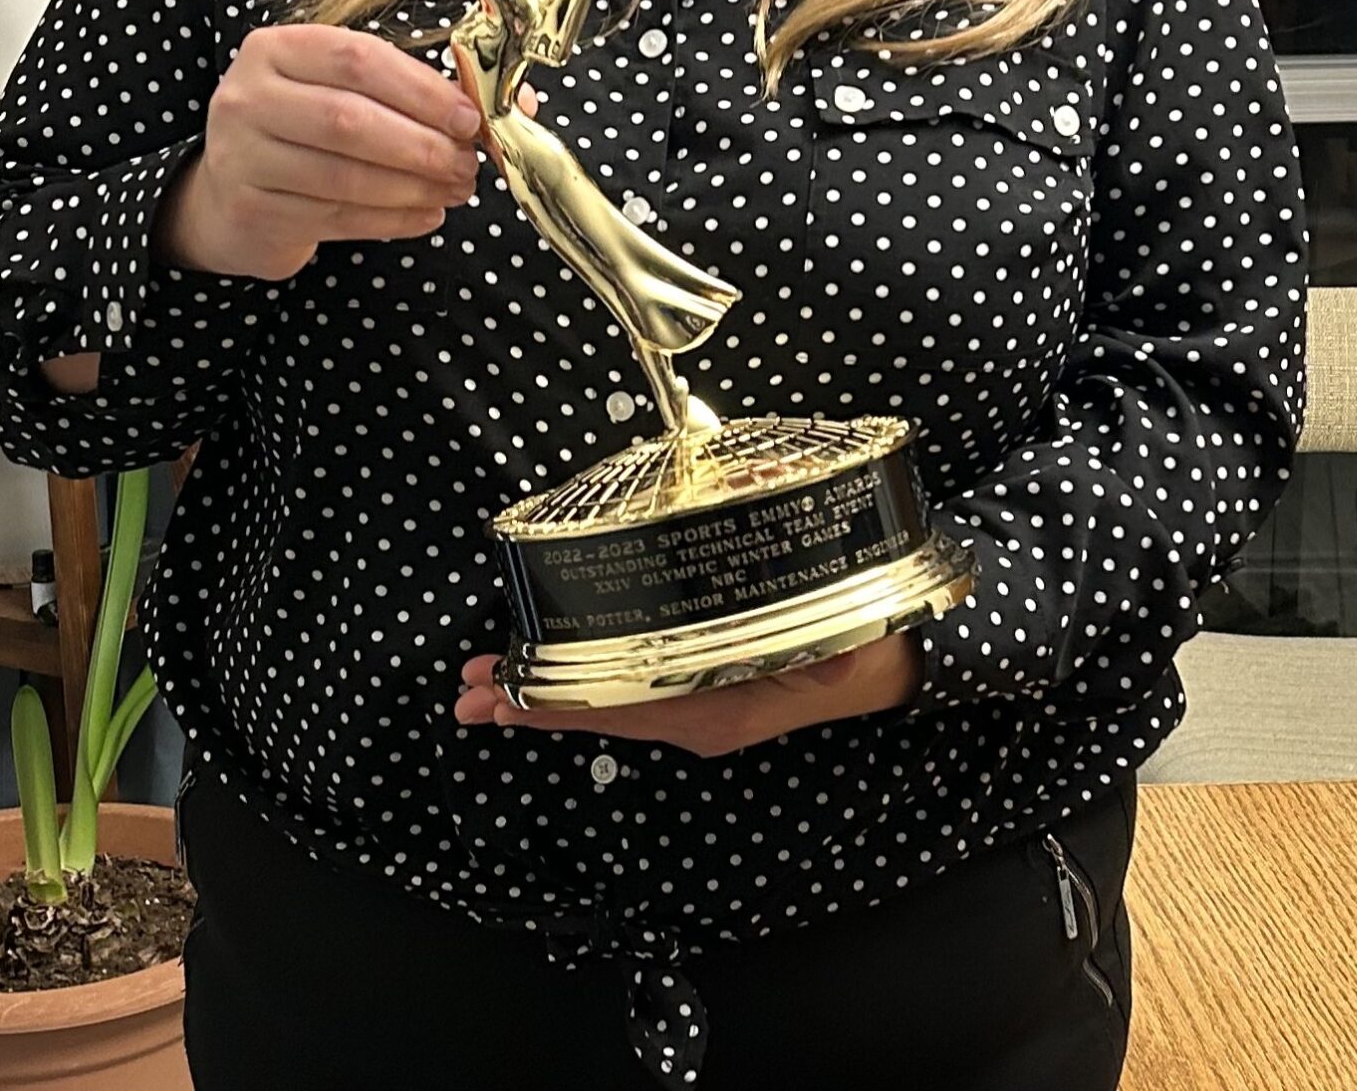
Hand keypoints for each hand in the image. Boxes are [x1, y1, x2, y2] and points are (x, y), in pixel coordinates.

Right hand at [155, 23, 484, 279]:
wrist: (231, 193)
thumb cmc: (303, 130)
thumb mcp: (341, 90)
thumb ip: (414, 89)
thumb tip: (515, 101)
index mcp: (276, 49)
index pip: (357, 59)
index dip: (421, 89)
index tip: (468, 116)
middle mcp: (248, 98)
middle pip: (348, 119)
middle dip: (421, 144)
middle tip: (467, 161)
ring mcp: (240, 157)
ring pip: (343, 176)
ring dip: (412, 186)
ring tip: (455, 189)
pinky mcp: (249, 211)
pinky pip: (335, 218)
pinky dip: (391, 219)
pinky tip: (427, 214)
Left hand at [453, 631, 920, 757]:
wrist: (892, 661)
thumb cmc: (864, 643)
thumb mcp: (850, 642)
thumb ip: (823, 644)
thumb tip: (810, 645)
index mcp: (715, 706)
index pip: (617, 703)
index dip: (556, 696)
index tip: (502, 689)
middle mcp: (692, 715)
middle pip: (594, 710)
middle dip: (527, 699)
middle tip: (464, 690)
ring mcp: (690, 708)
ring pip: (601, 704)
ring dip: (541, 693)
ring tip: (482, 684)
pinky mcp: (693, 692)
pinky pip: (622, 695)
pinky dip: (577, 684)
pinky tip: (547, 673)